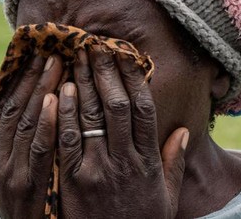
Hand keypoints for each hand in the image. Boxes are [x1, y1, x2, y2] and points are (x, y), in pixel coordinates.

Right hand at [0, 54, 62, 218]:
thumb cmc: (33, 209)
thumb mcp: (23, 176)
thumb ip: (29, 147)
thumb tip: (43, 110)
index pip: (6, 108)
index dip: (19, 80)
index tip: (35, 54)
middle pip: (14, 109)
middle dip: (32, 77)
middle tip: (50, 49)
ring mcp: (10, 173)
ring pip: (25, 122)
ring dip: (41, 90)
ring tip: (55, 63)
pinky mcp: (27, 186)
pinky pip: (38, 148)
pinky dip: (46, 121)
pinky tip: (57, 100)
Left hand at [56, 49, 188, 217]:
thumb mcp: (166, 196)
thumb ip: (172, 162)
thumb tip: (181, 131)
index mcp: (149, 161)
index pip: (143, 109)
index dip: (134, 78)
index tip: (125, 54)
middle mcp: (126, 161)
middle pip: (116, 105)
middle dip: (105, 71)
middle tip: (94, 44)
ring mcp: (99, 170)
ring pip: (91, 117)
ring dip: (84, 83)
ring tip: (75, 57)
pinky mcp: (74, 181)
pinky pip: (67, 140)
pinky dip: (63, 113)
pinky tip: (59, 91)